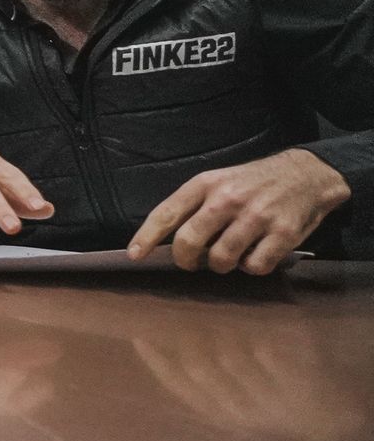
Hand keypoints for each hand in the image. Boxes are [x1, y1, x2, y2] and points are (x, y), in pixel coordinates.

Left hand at [127, 148, 349, 273]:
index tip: (133, 255)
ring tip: (229, 254)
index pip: (167, 213)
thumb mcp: (219, 181)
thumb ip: (194, 205)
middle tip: (191, 262)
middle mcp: (228, 199)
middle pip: (189, 241)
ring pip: (221, 259)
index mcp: (206, 184)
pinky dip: (251, 266)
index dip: (146, 237)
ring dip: (221, 265)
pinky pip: (254, 266)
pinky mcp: (283, 234)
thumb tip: (166, 239)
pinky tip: (255, 253)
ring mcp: (256, 217)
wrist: (306, 174)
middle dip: (185, 260)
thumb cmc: (253, 182)